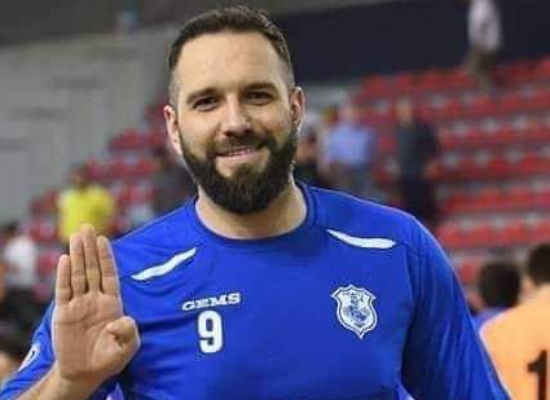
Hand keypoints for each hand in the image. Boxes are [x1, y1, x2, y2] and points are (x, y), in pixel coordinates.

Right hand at [53, 225, 139, 387]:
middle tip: (86, 227)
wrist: (86, 373)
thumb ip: (129, 332)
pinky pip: (64, 291)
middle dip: (89, 248)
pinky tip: (65, 259)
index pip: (109, 274)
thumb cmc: (109, 357)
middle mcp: (95, 299)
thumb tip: (122, 319)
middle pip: (92, 268)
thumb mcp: (127, 347)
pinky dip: (64, 275)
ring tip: (76, 236)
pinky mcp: (64, 313)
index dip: (106, 257)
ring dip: (76, 256)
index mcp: (112, 302)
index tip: (103, 239)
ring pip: (77, 275)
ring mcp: (79, 304)